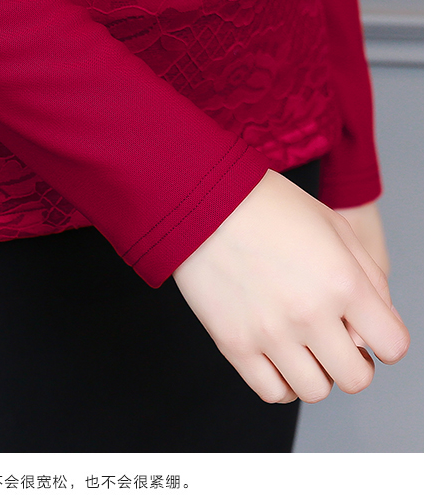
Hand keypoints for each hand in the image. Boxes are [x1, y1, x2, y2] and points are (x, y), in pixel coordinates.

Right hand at [172, 169, 408, 403]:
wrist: (201, 201)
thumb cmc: (265, 206)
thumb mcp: (333, 225)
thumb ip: (368, 276)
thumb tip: (377, 320)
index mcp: (342, 281)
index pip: (392, 345)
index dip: (386, 341)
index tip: (372, 334)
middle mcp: (309, 314)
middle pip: (356, 377)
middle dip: (354, 363)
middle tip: (337, 343)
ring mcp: (269, 333)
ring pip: (315, 391)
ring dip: (317, 374)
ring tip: (303, 350)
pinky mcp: (233, 344)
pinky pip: (271, 391)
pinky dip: (282, 383)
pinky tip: (278, 358)